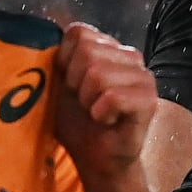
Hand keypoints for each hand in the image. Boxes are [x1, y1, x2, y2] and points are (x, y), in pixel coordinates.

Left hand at [53, 22, 156, 177]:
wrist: (97, 158)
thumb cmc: (77, 121)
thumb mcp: (58, 85)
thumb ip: (55, 58)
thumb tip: (43, 40)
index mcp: (109, 47)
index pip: (79, 32)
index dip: (65, 60)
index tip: (70, 85)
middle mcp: (131, 56)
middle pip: (88, 52)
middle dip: (76, 83)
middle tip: (85, 102)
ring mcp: (144, 77)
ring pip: (98, 73)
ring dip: (88, 100)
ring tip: (96, 112)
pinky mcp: (149, 100)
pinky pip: (112, 97)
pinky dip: (101, 113)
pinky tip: (108, 121)